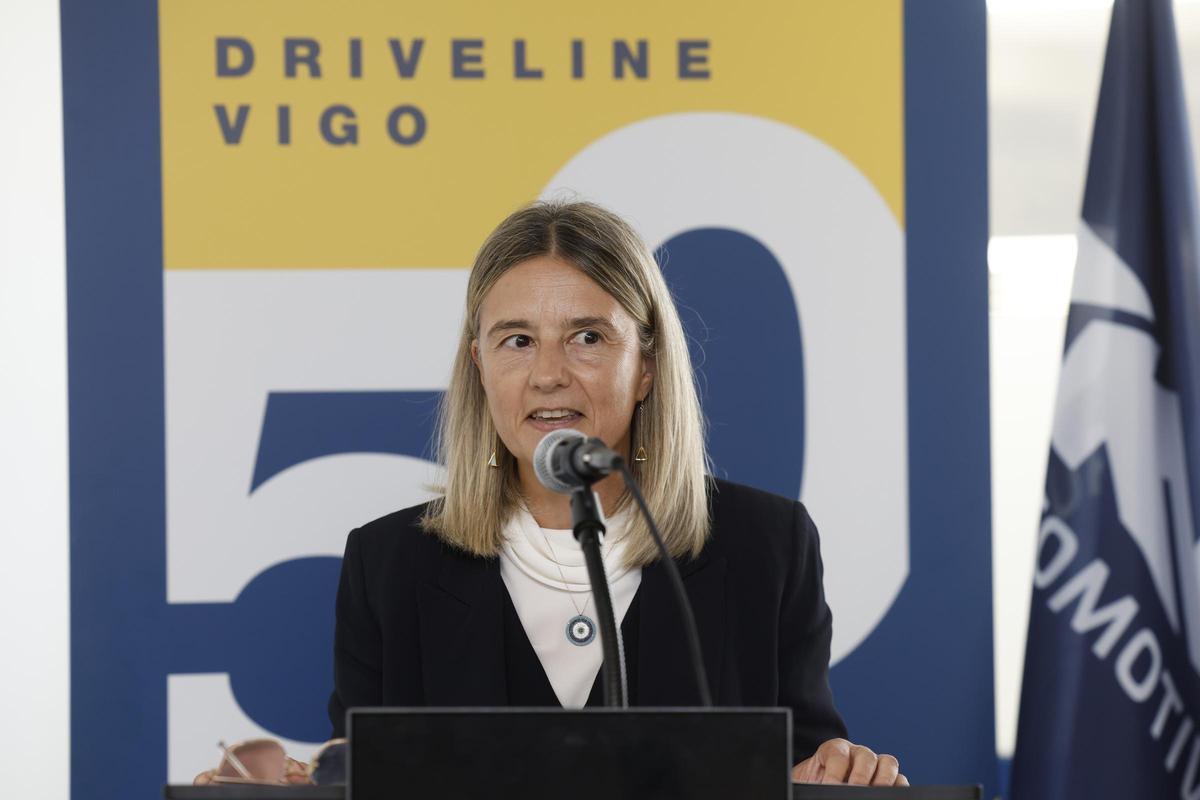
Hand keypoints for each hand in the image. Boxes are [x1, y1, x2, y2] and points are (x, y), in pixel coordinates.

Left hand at [791, 738, 907, 785]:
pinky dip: (898, 788)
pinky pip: (901, 779)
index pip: (837, 755)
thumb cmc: (813, 783)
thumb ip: (810, 782)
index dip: (834, 773)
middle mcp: (857, 753)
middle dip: (861, 777)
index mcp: (834, 749)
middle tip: (854, 791)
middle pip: (866, 755)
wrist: (821, 786)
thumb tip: (819, 786)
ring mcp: (875, 764)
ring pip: (888, 763)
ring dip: (884, 781)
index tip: (830, 788)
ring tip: (874, 795)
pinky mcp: (889, 779)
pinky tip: (888, 797)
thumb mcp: (806, 781)